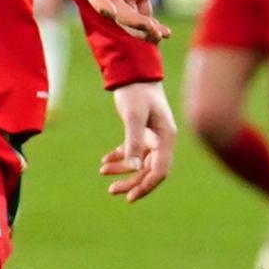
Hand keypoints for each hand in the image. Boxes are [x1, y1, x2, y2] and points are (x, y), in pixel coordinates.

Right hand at [83, 0, 182, 41]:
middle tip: (150, 29)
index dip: (98, 2)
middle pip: (113, 6)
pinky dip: (151, 24)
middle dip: (128, 20)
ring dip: (140, 28)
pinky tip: (165, 33)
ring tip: (160, 35)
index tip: (112, 13)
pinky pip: (143, 11)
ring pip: (127, 14)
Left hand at [100, 79, 175, 201]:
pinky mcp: (142, 131)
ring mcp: (153, 136)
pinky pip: (132, 151)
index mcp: (166, 138)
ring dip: (123, 171)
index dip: (146, 186)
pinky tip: (105, 160)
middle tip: (111, 191)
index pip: (160, 171)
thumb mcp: (133, 116)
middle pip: (149, 171)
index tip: (130, 197)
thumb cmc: (137, 92)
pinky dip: (119, 157)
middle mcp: (162, 140)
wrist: (134, 71)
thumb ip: (133, 142)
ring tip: (103, 173)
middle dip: (131, 182)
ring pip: (139, 163)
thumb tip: (132, 168)